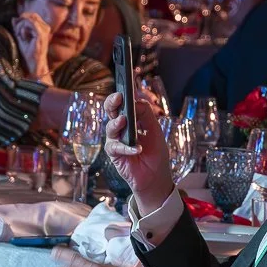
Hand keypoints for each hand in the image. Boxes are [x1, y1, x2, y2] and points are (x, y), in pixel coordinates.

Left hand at [12, 11, 52, 82]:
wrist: (33, 64)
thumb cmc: (28, 52)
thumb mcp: (21, 37)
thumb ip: (18, 27)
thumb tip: (14, 18)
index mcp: (43, 27)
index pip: (32, 16)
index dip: (22, 19)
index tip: (17, 29)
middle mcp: (45, 27)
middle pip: (31, 16)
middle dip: (21, 21)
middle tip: (17, 32)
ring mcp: (44, 31)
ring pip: (29, 19)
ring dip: (20, 26)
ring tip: (19, 35)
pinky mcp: (41, 34)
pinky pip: (30, 24)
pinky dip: (23, 29)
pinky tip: (22, 36)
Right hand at [102, 88, 174, 212]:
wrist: (155, 176)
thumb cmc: (155, 153)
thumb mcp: (155, 130)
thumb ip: (146, 115)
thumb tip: (136, 102)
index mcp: (131, 120)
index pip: (123, 104)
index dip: (122, 96)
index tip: (124, 90)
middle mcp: (121, 128)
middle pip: (112, 112)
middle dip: (112, 103)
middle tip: (118, 98)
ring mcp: (116, 140)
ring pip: (110, 127)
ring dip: (117, 124)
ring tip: (124, 121)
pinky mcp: (114, 154)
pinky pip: (115, 147)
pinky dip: (126, 147)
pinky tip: (136, 149)